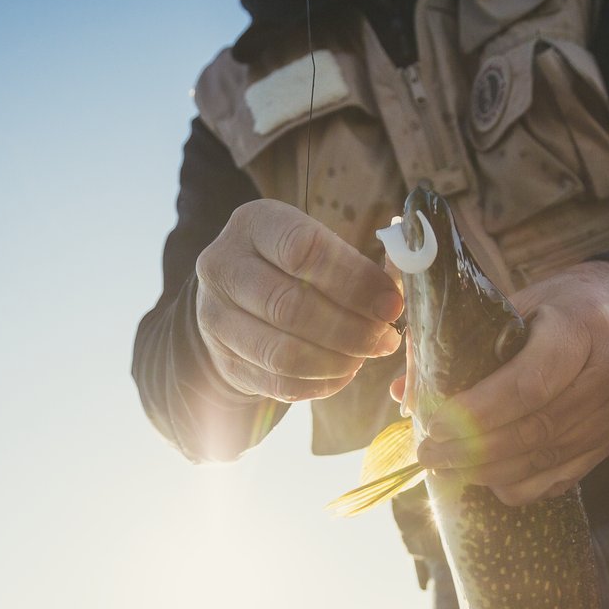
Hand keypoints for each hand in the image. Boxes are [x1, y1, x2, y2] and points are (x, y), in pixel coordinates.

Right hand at [195, 200, 403, 402]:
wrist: (235, 301)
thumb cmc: (291, 267)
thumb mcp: (317, 245)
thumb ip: (355, 264)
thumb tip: (393, 297)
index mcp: (254, 224)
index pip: (302, 249)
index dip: (354, 280)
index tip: (390, 304)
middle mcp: (222, 266)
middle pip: (290, 306)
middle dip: (350, 329)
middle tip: (384, 339)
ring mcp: (214, 317)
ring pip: (283, 352)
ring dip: (336, 361)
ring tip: (364, 357)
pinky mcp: (224, 360)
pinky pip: (277, 382)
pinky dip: (319, 384)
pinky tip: (342, 373)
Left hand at [409, 261, 608, 505]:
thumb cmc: (560, 306)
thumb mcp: (516, 305)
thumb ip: (463, 345)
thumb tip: (407, 395)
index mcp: (584, 327)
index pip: (529, 384)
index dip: (479, 414)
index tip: (435, 426)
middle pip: (537, 428)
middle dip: (476, 450)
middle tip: (430, 456)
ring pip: (549, 459)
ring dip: (492, 473)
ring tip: (449, 470)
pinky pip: (565, 476)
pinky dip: (522, 484)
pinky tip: (489, 480)